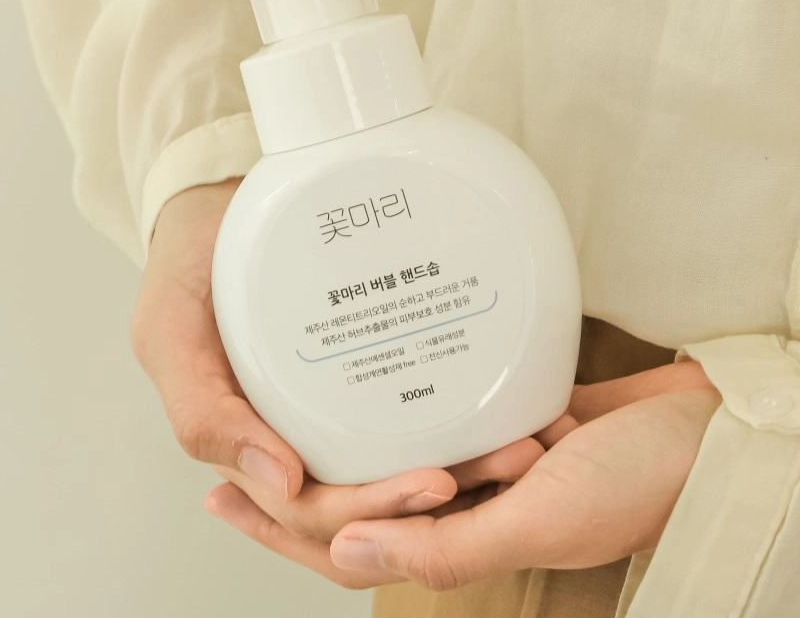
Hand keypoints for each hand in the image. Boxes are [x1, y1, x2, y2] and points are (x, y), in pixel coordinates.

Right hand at [131, 179, 539, 580]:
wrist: (218, 202)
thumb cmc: (189, 265)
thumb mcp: (168, 334)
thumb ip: (202, 409)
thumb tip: (279, 483)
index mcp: (253, 443)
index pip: (316, 510)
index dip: (373, 510)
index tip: (435, 484)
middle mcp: (297, 432)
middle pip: (372, 497)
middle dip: (440, 490)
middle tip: (509, 458)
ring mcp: (330, 399)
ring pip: (397, 460)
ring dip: (460, 464)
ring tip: (520, 443)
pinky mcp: (360, 361)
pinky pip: (407, 401)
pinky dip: (452, 415)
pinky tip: (495, 405)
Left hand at [205, 360, 719, 589]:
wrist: (700, 437)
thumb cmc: (637, 487)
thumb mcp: (537, 522)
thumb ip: (443, 548)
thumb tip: (342, 551)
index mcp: (465, 544)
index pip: (350, 544)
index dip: (282, 526)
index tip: (224, 494)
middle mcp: (465, 508)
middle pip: (362, 498)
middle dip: (307, 475)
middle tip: (247, 440)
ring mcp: (484, 465)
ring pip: (400, 455)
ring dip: (360, 437)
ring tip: (300, 402)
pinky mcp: (506, 420)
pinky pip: (445, 415)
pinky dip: (413, 401)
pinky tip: (384, 372)